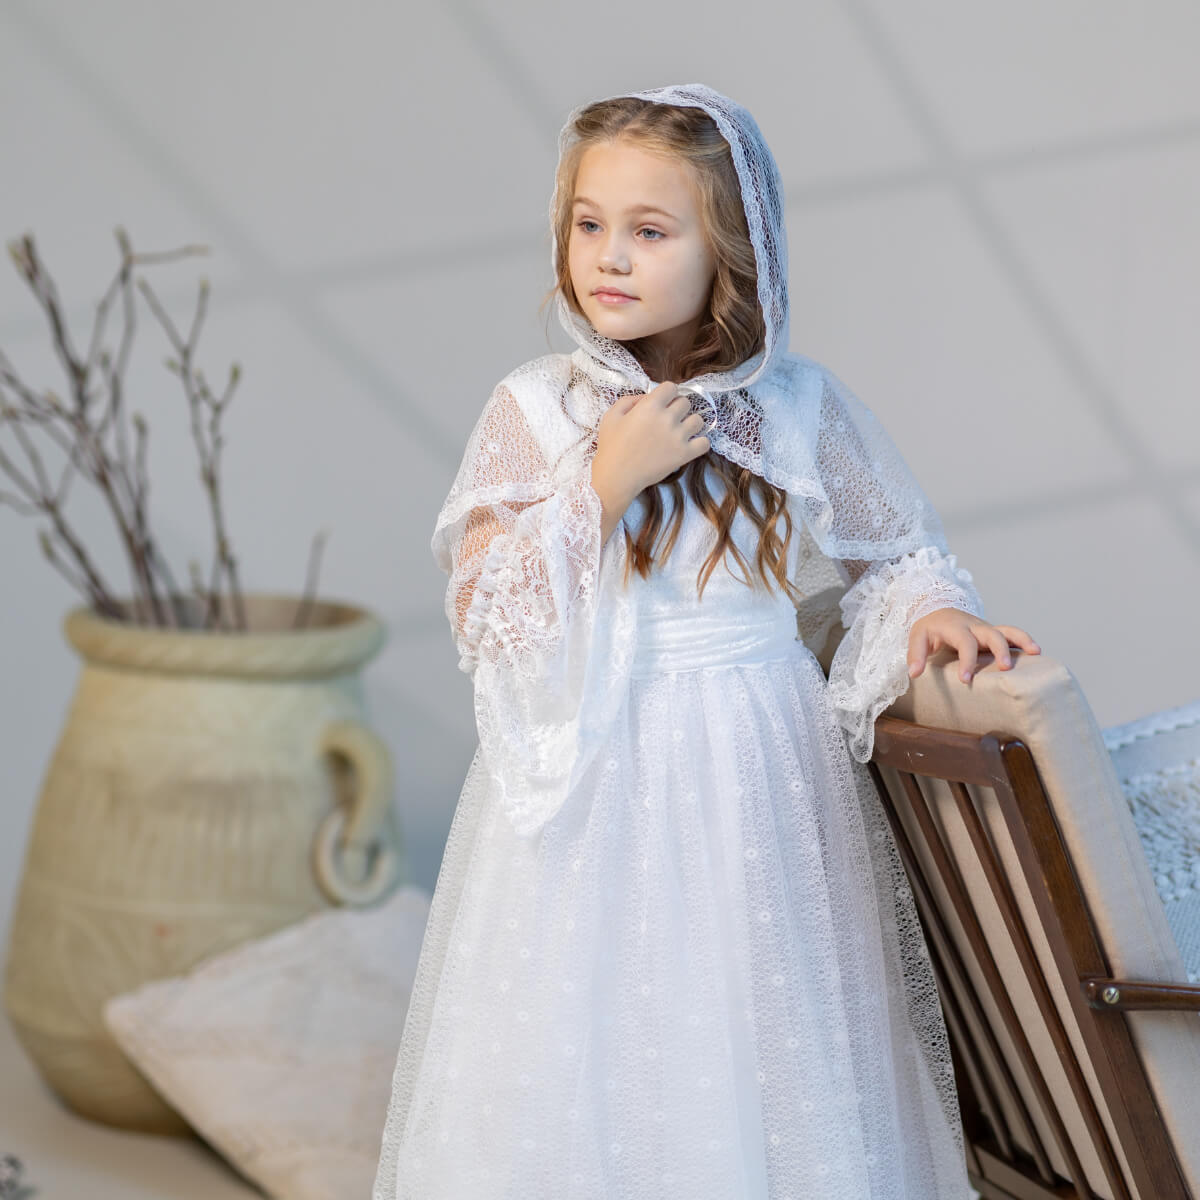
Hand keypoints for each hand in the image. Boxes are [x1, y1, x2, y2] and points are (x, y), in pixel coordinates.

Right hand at [592, 380, 710, 501]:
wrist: (616, 476)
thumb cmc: (611, 446)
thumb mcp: (611, 415)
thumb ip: (629, 400)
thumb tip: (647, 397)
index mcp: (650, 406)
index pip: (671, 387)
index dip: (667, 393)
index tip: (662, 403)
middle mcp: (667, 418)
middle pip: (685, 402)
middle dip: (677, 408)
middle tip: (668, 419)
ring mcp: (678, 436)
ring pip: (698, 420)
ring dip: (690, 424)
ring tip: (680, 432)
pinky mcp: (684, 454)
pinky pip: (705, 443)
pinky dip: (700, 443)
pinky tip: (689, 445)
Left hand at [907, 608, 1040, 683]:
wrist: (937, 609)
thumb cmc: (929, 627)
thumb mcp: (917, 637)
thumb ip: (916, 654)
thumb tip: (914, 673)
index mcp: (955, 627)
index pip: (964, 643)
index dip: (967, 661)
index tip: (966, 679)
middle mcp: (974, 626)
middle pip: (992, 634)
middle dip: (1000, 650)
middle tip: (1005, 668)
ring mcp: (986, 629)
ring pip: (1007, 631)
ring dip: (1022, 640)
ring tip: (1035, 653)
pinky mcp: (993, 633)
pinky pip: (1012, 634)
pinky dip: (1024, 640)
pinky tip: (1036, 652)